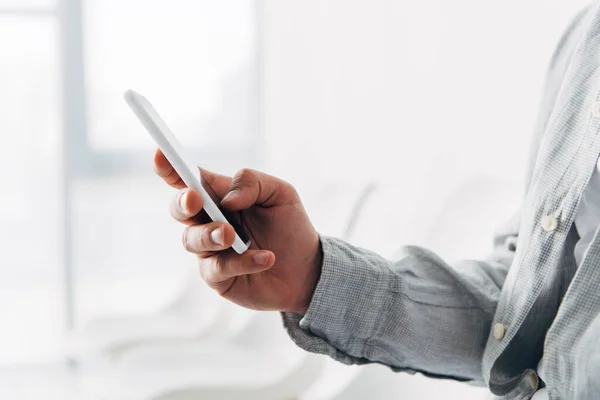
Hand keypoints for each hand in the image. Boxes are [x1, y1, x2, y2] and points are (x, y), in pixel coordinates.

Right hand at [153, 149, 321, 314]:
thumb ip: (253, 183)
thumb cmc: (290, 227)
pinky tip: (266, 258)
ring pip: (191, 240)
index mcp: (220, 196)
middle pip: (179, 208)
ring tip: (233, 236)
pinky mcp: (217, 277)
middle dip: (182, 202)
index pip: (188, 178)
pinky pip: (218, 268)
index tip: (160, 154)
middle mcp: (209, 221)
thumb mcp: (281, 194)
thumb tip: (227, 198)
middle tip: (195, 200)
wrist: (307, 270)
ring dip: (210, 234)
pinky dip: (242, 261)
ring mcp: (210, 251)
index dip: (170, 167)